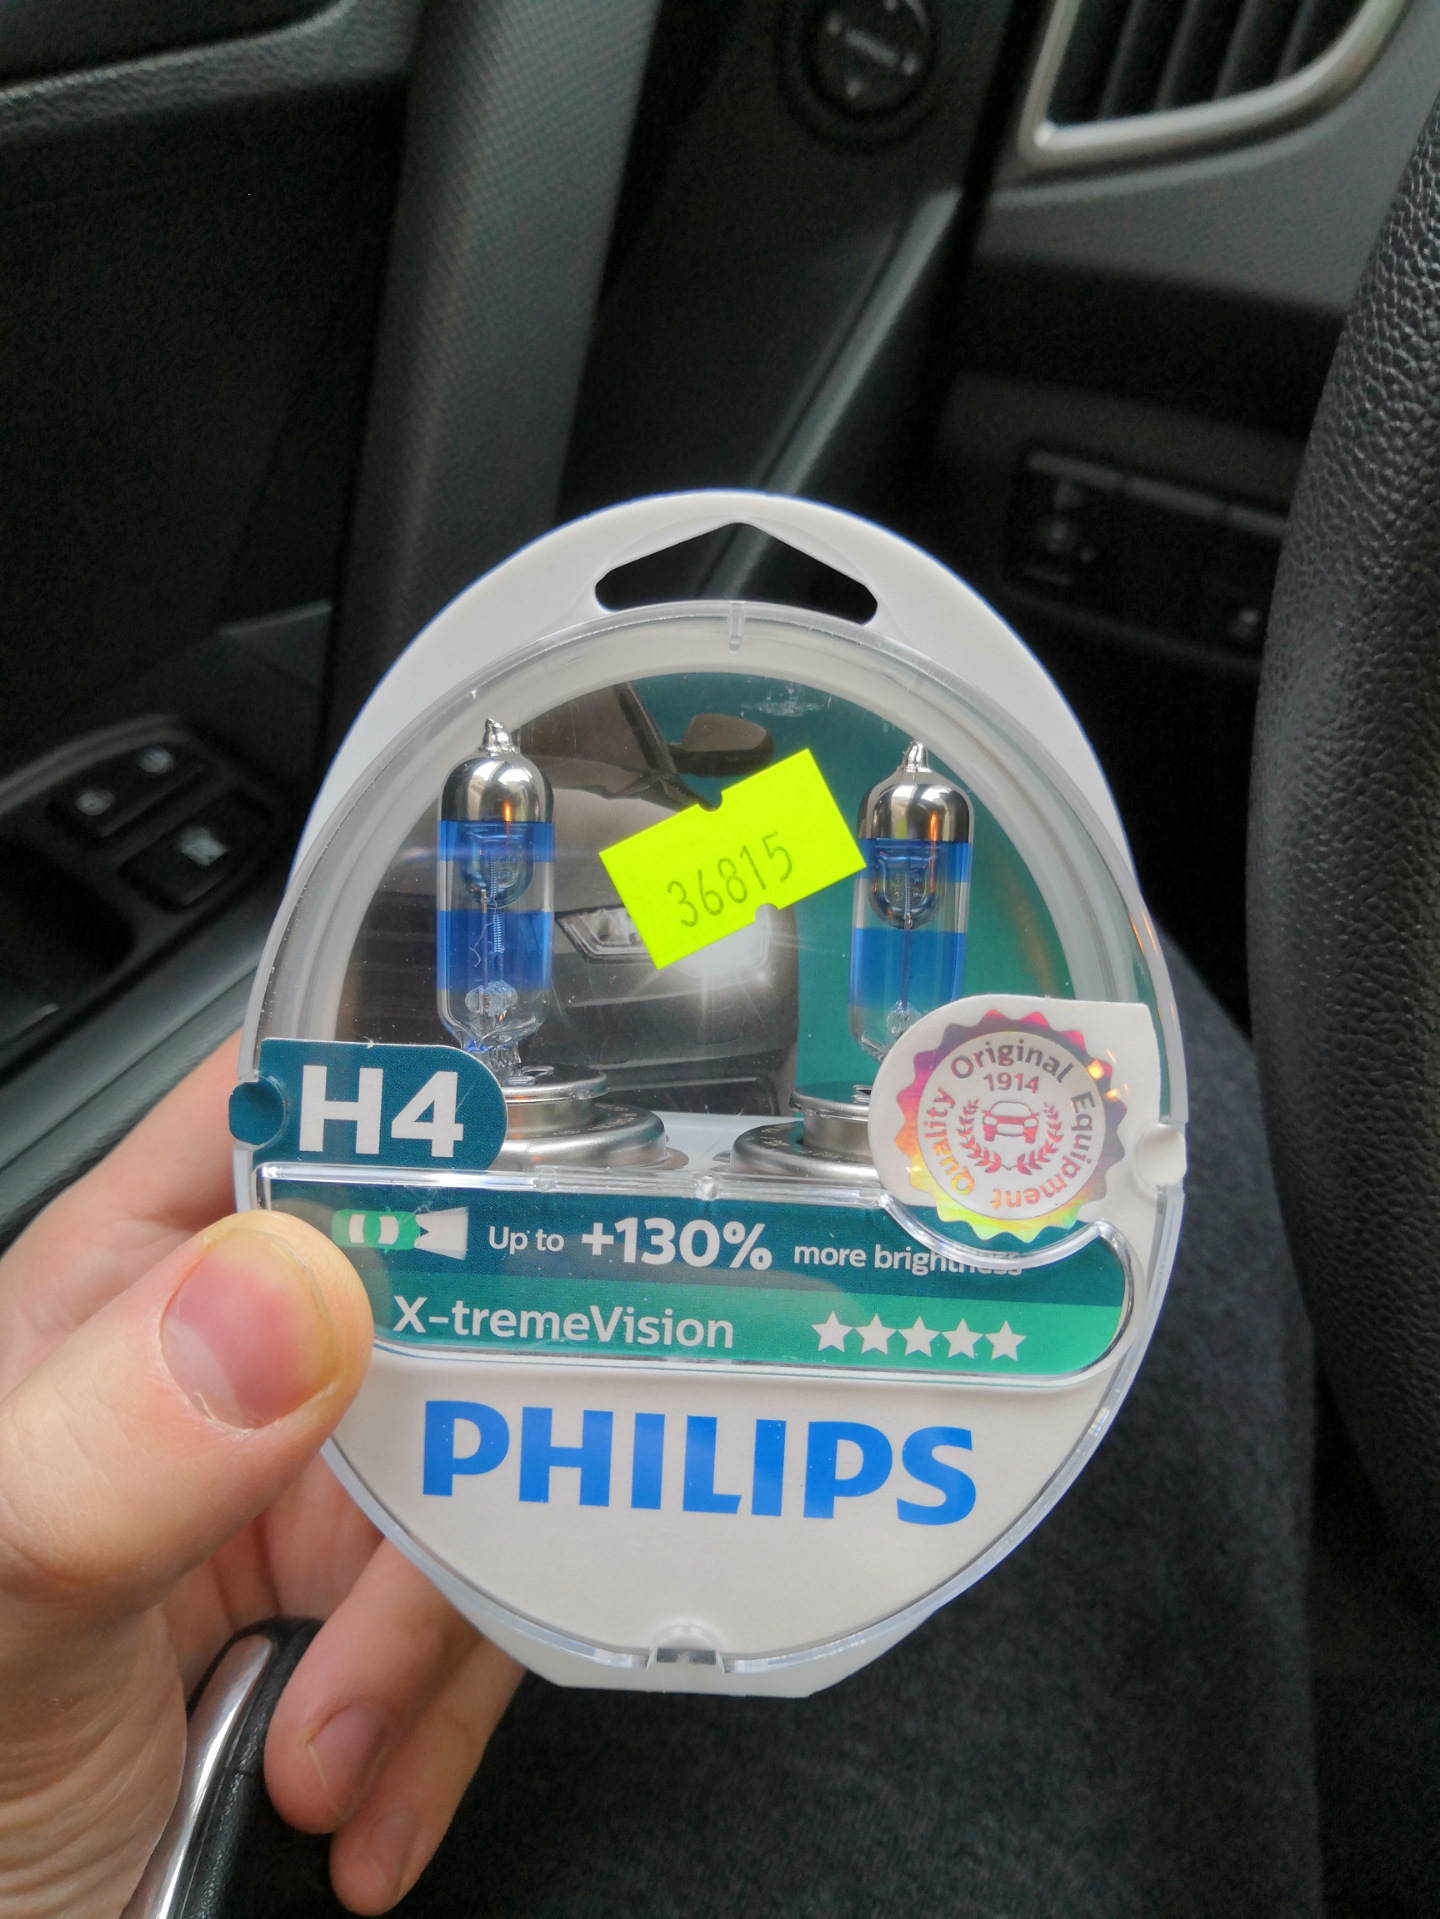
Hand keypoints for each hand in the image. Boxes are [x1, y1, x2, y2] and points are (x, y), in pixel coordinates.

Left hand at [0, 1038, 522, 1917]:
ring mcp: (309, 1495)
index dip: (405, 1098)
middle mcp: (233, 1373)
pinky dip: (448, 1721)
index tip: (529, 1149)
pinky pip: (488, 1611)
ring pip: (488, 1464)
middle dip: (463, 1432)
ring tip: (323, 1749)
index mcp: (124, 1297)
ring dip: (433, 1630)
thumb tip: (293, 1294)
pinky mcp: (369, 1617)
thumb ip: (112, 1457)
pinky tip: (363, 1811)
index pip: (284, 1111)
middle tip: (447, 1531)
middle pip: (438, 1294)